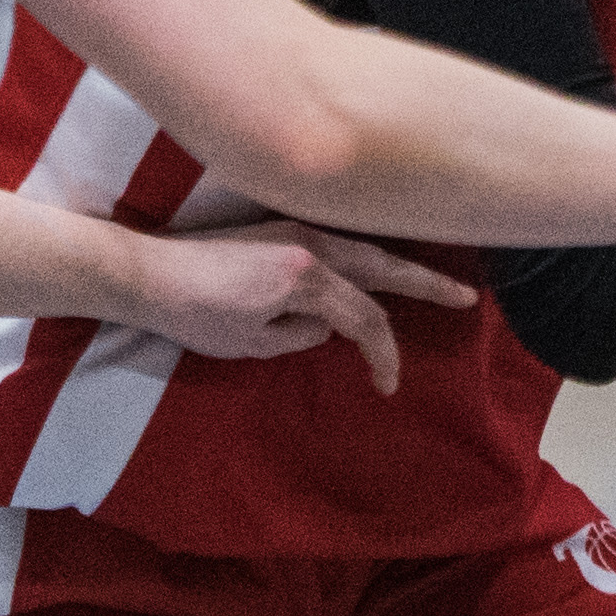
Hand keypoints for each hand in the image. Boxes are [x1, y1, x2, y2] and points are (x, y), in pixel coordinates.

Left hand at [120, 221, 476, 394]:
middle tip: (466, 298)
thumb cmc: (195, 314)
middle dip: (428, 286)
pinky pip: (344, 241)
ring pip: (368, 249)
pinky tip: (380, 266)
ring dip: (403, 266)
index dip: (384, 356)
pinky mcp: (283, 228)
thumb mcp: (252, 344)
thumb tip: (328, 326)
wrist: (149, 273)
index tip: (386, 386)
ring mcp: (298, 230)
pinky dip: (371, 256)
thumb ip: (300, 335)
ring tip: (434, 281)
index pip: (366, 320)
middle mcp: (312, 245)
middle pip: (386, 268)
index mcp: (307, 277)